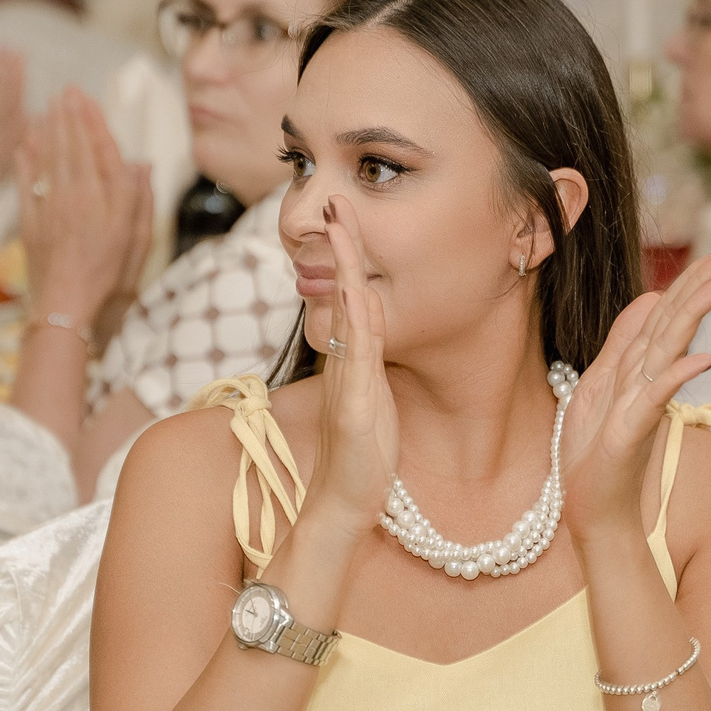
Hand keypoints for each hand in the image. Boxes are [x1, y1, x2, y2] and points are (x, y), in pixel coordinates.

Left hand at [19, 87, 147, 328]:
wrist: (67, 304)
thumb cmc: (109, 275)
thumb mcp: (137, 238)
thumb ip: (139, 198)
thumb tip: (141, 163)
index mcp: (102, 197)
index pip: (96, 148)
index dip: (90, 121)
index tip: (84, 97)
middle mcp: (74, 195)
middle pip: (69, 147)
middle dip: (67, 117)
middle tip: (64, 92)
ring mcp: (49, 207)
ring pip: (47, 159)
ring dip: (46, 130)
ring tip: (46, 108)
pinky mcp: (30, 222)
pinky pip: (26, 183)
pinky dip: (25, 161)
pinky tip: (24, 144)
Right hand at [301, 195, 396, 541]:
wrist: (341, 506)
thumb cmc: (360, 458)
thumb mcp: (371, 401)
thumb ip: (369, 364)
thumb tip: (372, 326)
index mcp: (351, 363)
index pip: (350, 297)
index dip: (349, 257)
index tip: (347, 216)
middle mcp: (344, 367)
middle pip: (341, 296)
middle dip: (341, 250)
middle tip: (338, 204)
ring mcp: (346, 387)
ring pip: (347, 320)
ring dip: (345, 274)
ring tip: (344, 232)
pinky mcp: (351, 413)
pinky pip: (355, 363)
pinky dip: (355, 328)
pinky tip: (357, 298)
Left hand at [558, 251, 710, 537]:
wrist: (594, 512)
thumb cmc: (596, 455)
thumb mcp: (600, 383)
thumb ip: (624, 341)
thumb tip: (651, 294)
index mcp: (638, 367)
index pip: (667, 313)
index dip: (691, 280)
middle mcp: (646, 380)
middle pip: (674, 323)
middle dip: (701, 286)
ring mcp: (643, 404)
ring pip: (668, 350)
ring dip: (693, 317)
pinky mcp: (634, 431)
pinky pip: (657, 397)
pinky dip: (677, 377)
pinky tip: (702, 358)